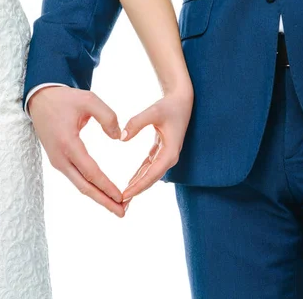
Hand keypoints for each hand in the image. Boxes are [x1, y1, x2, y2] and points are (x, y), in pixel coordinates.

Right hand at [28, 86, 125, 216]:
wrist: (40, 99)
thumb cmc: (65, 99)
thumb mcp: (89, 100)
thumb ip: (107, 116)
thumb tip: (118, 137)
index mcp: (68, 143)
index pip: (90, 172)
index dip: (106, 186)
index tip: (122, 197)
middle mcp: (60, 157)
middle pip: (84, 187)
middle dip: (104, 201)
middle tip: (123, 212)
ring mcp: (57, 161)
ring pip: (79, 184)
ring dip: (98, 196)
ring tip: (116, 206)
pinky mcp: (58, 160)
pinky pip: (76, 178)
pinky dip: (90, 187)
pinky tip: (102, 192)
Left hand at [121, 80, 193, 201]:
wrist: (181, 100)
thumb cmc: (169, 105)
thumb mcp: (153, 112)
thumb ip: (136, 123)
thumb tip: (121, 138)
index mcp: (170, 152)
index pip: (152, 174)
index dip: (139, 185)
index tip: (125, 195)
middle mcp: (169, 157)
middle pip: (151, 179)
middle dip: (137, 191)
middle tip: (121, 203)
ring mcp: (166, 155)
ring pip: (150, 175)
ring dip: (138, 186)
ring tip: (124, 199)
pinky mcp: (161, 151)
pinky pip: (149, 167)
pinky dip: (140, 175)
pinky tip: (130, 182)